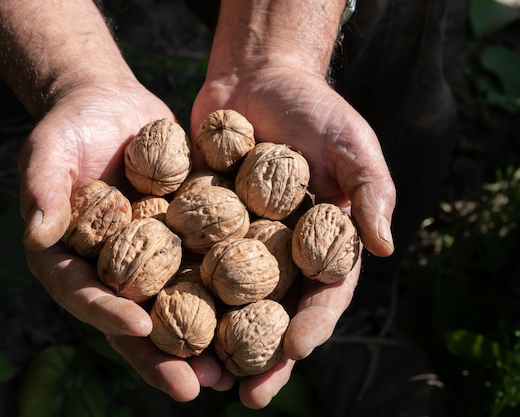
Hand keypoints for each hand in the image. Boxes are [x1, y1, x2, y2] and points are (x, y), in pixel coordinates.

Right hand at [17, 81, 234, 400]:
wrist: (110, 105)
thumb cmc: (69, 127)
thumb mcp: (48, 151)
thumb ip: (41, 189)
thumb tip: (35, 232)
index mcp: (71, 260)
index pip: (85, 296)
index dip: (110, 315)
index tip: (140, 330)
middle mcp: (111, 269)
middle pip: (136, 319)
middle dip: (163, 355)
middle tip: (196, 386)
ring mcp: (150, 258)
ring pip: (176, 306)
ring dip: (202, 341)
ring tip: (233, 372)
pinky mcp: (183, 238)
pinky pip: (204, 268)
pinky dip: (228, 294)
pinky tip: (260, 313)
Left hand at [190, 66, 395, 407]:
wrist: (257, 74)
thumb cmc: (314, 107)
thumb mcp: (353, 142)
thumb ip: (371, 191)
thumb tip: (386, 247)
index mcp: (321, 242)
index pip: (322, 294)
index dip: (312, 325)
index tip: (296, 351)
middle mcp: (278, 250)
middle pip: (271, 312)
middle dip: (259, 354)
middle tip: (245, 395)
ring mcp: (236, 240)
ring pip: (224, 299)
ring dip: (212, 338)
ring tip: (196, 374)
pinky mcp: (198, 221)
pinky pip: (187, 258)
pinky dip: (174, 289)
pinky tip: (156, 318)